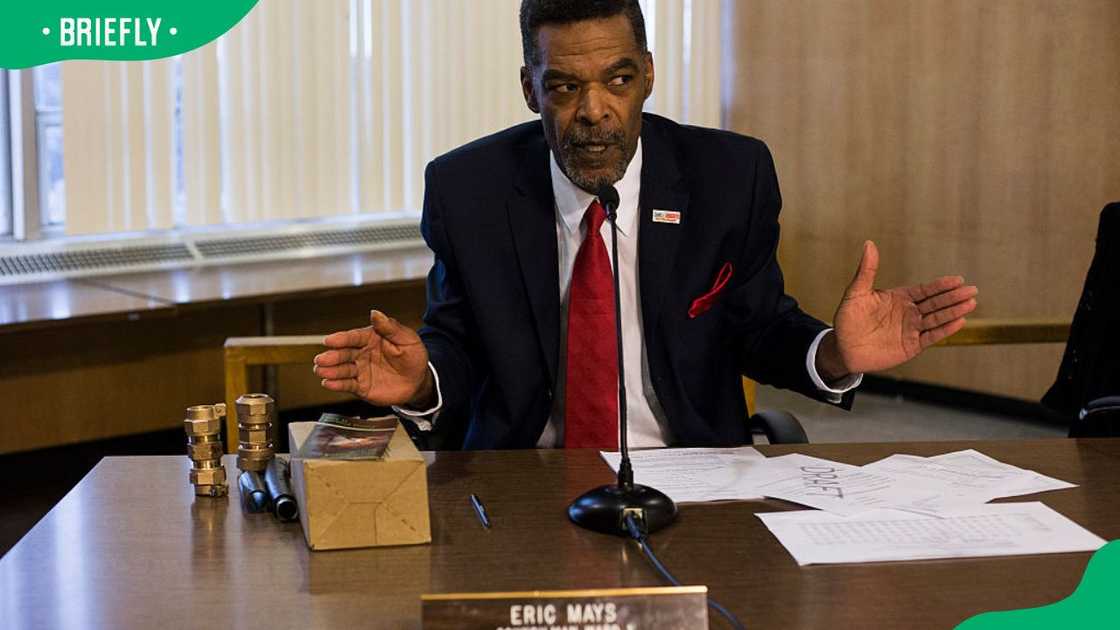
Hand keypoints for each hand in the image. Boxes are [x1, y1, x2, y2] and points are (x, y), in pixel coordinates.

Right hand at [314, 310, 433, 407]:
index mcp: (371, 338)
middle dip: (331, 356)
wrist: (419, 381)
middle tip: (321, 359)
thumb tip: (375, 313)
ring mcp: (361, 370)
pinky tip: (328, 383)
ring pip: (343, 369)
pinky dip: (337, 384)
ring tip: (321, 371)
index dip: (341, 339)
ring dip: (331, 370)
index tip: (329, 340)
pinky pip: (348, 385)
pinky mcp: (362, 386)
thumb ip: (390, 327)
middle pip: (344, 353)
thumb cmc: (413, 356)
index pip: (354, 337)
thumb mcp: (407, 339)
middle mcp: (362, 353)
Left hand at [818, 241, 977, 378]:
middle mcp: (909, 312)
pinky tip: (959, 322)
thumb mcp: (856, 293)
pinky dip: (945, 330)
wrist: (843, 348)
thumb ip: (866, 270)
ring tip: (971, 303)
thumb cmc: (848, 319)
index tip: (958, 279)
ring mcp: (912, 329)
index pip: (925, 290)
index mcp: (900, 298)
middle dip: (954, 297)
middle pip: (936, 303)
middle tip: (972, 290)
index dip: (941, 285)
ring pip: (937, 319)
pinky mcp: (911, 346)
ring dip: (954, 312)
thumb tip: (869, 243)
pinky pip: (931, 336)